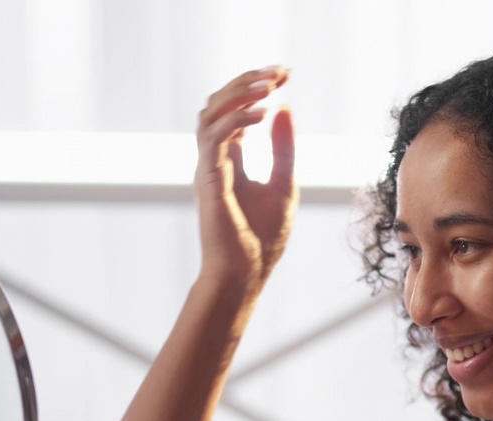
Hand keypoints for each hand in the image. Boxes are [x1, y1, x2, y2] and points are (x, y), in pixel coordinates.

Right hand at [195, 66, 296, 290]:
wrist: (245, 274)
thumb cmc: (261, 239)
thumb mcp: (283, 184)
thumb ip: (282, 148)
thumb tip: (285, 108)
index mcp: (229, 159)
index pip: (234, 110)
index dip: (255, 88)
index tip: (285, 74)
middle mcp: (213, 158)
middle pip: (218, 104)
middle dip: (247, 81)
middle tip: (278, 73)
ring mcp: (207, 167)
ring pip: (210, 114)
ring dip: (239, 94)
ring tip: (269, 85)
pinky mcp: (208, 179)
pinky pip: (215, 137)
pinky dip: (237, 120)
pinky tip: (263, 113)